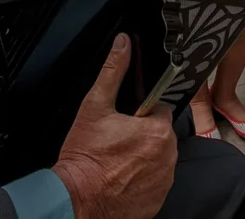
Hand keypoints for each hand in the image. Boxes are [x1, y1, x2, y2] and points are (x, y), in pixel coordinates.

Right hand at [53, 34, 176, 218]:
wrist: (76, 200)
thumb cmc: (85, 157)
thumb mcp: (95, 106)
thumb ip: (112, 71)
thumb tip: (123, 44)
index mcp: (158, 130)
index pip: (160, 110)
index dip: (141, 113)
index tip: (125, 121)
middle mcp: (168, 155)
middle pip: (160, 134)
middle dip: (142, 134)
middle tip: (117, 139)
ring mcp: (164, 180)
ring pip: (158, 158)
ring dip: (143, 156)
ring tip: (117, 159)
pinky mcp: (158, 199)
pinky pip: (155, 182)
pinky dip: (142, 178)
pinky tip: (121, 176)